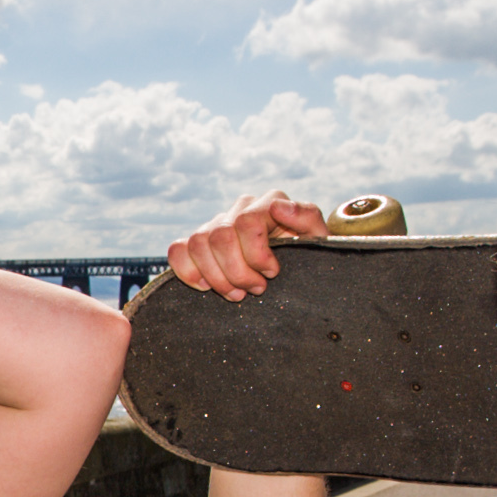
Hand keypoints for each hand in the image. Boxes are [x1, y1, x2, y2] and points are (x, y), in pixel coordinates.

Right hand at [168, 192, 326, 299]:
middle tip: (256, 290)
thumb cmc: (308, 257)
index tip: (271, 273)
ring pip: (198, 244)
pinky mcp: (198, 242)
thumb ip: (307, 218)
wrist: (297, 270)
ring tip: (238, 293)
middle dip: (237, 272)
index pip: (247, 222)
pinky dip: (188, 271)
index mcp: (268, 203)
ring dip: (217, 278)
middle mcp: (240, 208)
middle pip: (220, 237)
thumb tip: (279, 207)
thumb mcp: (318, 240)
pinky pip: (178, 250)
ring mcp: (217, 224)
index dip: (256, 253)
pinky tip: (208, 286)